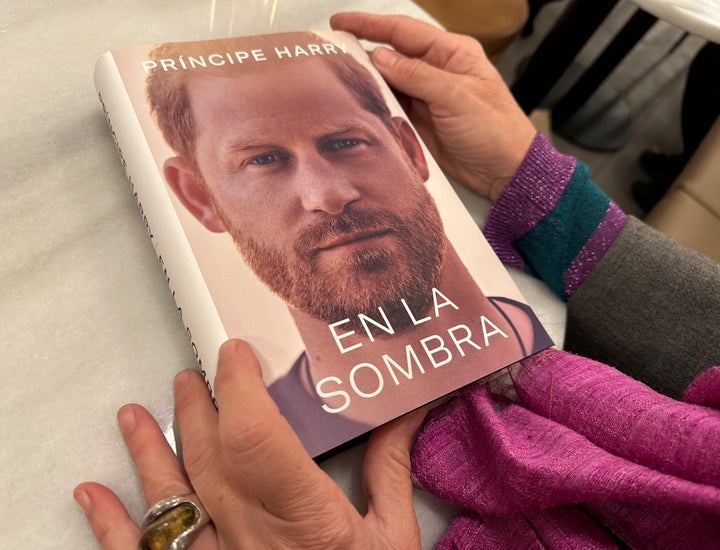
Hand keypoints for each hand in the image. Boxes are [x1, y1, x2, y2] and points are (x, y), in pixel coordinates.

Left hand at [74, 339, 424, 548]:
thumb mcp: (393, 536)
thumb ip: (389, 468)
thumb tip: (404, 408)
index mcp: (308, 520)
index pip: (255, 440)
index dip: (238, 390)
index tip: (236, 354)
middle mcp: (254, 538)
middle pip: (208, 458)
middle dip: (197, 408)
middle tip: (193, 376)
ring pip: (170, 499)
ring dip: (148, 452)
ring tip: (132, 415)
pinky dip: (112, 525)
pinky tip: (93, 494)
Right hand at [330, 12, 536, 200]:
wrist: (505, 171)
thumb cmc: (494, 129)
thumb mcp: (456, 97)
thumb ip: (416, 75)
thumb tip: (380, 56)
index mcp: (450, 53)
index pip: (402, 31)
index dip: (368, 25)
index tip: (339, 23)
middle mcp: (436, 71)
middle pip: (392, 55)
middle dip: (362, 53)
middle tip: (329, 56)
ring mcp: (427, 97)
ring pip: (389, 83)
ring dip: (367, 84)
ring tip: (337, 83)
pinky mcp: (421, 122)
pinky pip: (393, 109)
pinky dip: (376, 108)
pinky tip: (359, 108)